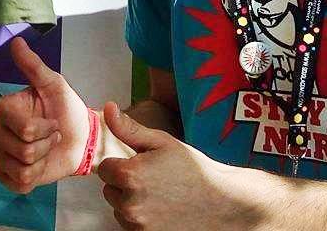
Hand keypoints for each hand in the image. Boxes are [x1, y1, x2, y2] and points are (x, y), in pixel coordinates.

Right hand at [0, 37, 89, 193]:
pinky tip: (41, 167)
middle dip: (45, 144)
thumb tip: (16, 42)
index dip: (38, 126)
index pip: (12, 121)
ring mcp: (2, 156)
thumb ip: (33, 65)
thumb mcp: (54, 84)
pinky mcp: (10, 178)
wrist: (82, 139)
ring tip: (50, 150)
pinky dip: (36, 178)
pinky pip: (17, 185)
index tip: (52, 120)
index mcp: (5, 109)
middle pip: (19, 148)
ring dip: (44, 160)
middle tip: (53, 136)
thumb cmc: (67, 108)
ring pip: (20, 168)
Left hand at [97, 102, 272, 229]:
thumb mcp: (161, 142)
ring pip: (119, 209)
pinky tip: (161, 210)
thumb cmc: (193, 170)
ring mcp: (138, 225)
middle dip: (124, 184)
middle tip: (152, 179)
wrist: (222, 203)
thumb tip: (108, 108)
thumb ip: (129, 128)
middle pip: (109, 190)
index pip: (104, 169)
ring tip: (159, 195)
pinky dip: (141, 219)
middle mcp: (130, 204)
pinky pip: (131, 226)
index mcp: (129, 175)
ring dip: (131, 202)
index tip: (140, 164)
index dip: (120, 164)